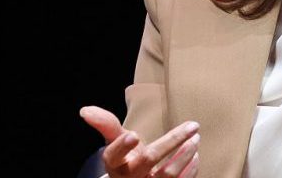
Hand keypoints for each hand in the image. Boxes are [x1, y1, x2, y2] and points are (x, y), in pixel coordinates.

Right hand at [79, 105, 200, 177]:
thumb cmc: (125, 158)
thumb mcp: (114, 142)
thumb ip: (106, 125)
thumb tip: (85, 110)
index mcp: (114, 164)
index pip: (113, 156)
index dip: (122, 147)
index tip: (134, 135)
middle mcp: (129, 177)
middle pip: (149, 159)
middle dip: (172, 141)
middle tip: (193, 126)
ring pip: (167, 174)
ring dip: (185, 154)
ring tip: (196, 138)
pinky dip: (190, 170)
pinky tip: (195, 155)